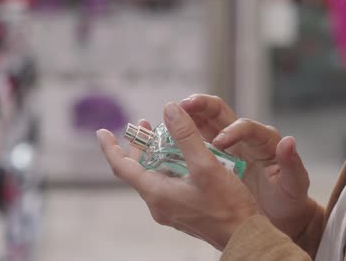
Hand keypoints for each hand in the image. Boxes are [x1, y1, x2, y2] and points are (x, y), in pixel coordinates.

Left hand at [96, 102, 258, 249]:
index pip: (121, 167)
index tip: (102, 132)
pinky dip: (167, 168)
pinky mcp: (182, 212)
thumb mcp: (206, 165)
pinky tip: (183, 158)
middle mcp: (158, 204)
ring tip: (165, 136)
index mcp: (156, 192)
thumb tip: (169, 109)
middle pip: (137, 170)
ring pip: (153, 177)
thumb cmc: (227, 205)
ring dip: (155, 155)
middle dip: (139, 146)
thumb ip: (186, 136)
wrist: (243, 236)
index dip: (110, 147)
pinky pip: (166, 186)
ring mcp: (169, 210)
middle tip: (144, 124)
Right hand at [180, 95, 312, 240]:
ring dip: (188, 116)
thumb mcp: (294, 184)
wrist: (281, 214)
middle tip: (184, 105)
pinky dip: (183, 136)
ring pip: (205, 121)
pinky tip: (168, 141)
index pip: (246, 126)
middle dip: (201, 105)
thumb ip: (292, 164)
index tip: (220, 143)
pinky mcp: (216, 155)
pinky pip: (197, 140)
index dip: (233, 130)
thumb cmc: (289, 199)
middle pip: (220, 111)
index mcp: (265, 140)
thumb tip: (289, 142)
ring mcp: (228, 144)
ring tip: (170, 116)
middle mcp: (245, 136)